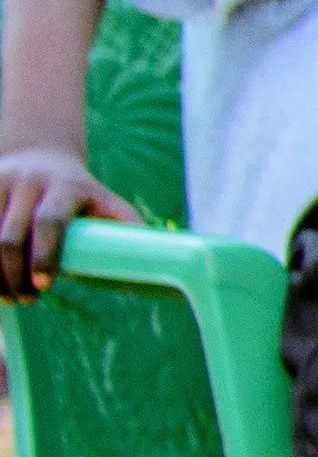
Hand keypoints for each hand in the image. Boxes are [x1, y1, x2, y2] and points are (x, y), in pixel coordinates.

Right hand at [0, 141, 130, 299]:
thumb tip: (162, 256)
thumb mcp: (106, 201)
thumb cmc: (81, 192)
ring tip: (8, 298)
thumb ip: (126, 224)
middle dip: (15, 274)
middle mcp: (28, 184)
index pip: (50, 222)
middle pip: (11, 236)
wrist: (40, 156)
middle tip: (26, 299)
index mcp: (64, 187)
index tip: (45, 285)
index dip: (45, 254)